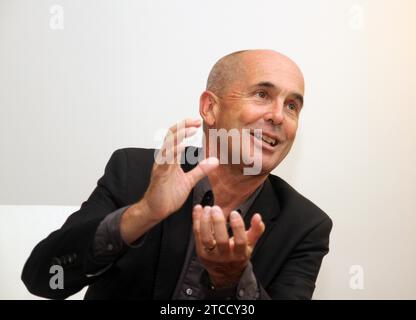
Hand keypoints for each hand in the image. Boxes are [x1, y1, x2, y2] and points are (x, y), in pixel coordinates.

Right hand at [120, 119, 218, 244]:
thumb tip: (215, 160)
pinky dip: (171, 154)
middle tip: (195, 121)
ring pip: (167, 147)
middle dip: (182, 127)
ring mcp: (161, 167)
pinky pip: (164, 163)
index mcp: (171, 158)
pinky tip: (179, 148)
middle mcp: (164, 159)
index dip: (185, 128)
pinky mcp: (159, 176)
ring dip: (178, 137)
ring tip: (189, 130)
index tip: (197, 121)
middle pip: (170, 137)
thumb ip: (201, 170)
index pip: (176, 137)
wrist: (157, 210)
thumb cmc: (168, 195)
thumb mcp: (189, 180)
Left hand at [192, 205, 264, 287]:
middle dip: (218, 222)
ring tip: (207, 208)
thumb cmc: (237, 256)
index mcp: (239, 254)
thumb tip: (258, 217)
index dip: (238, 226)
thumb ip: (256, 230)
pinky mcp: (200, 252)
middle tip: (216, 208)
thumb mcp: (249, 245)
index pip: (240, 241)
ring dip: (205, 222)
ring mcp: (211, 255)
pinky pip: (197, 235)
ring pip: (206, 238)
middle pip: (221, 240)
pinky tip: (198, 210)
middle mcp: (225, 256)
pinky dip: (196, 221)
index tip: (234, 213)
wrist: (225, 273)